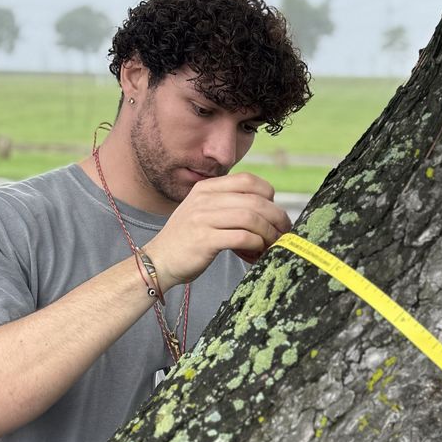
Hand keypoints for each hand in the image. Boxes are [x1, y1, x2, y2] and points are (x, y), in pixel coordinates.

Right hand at [143, 172, 290, 287]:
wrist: (158, 261)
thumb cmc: (188, 240)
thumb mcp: (203, 212)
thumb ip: (227, 204)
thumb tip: (266, 209)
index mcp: (207, 188)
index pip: (247, 180)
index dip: (268, 194)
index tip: (274, 212)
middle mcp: (205, 199)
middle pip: (255, 200)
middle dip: (276, 217)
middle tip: (283, 231)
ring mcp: (203, 219)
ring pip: (251, 218)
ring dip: (268, 233)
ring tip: (272, 244)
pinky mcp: (204, 240)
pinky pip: (241, 237)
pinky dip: (256, 244)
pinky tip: (256, 251)